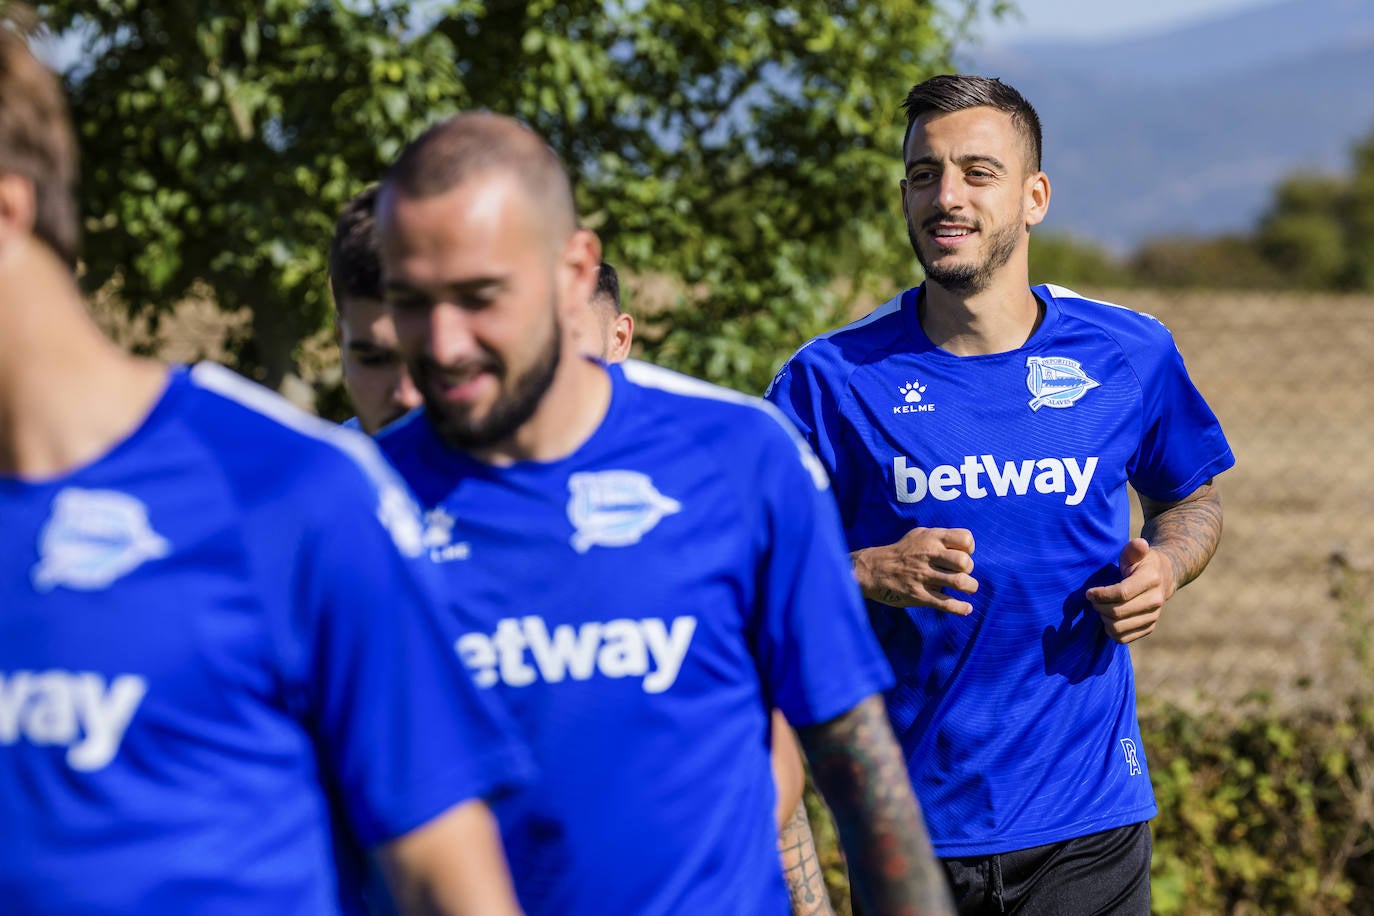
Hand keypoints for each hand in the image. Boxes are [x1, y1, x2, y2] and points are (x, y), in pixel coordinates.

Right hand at [852, 527, 976, 614]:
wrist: (874, 569)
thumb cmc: (901, 551)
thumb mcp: (919, 534)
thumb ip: (940, 537)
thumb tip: (964, 546)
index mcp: (931, 538)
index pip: (965, 539)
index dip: (969, 548)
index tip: (963, 555)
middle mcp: (929, 555)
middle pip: (965, 562)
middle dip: (969, 569)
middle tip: (962, 573)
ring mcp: (924, 576)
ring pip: (959, 583)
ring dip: (970, 587)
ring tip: (968, 589)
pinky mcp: (919, 595)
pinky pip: (946, 603)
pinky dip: (960, 608)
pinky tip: (966, 608)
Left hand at [1085, 538, 1176, 643]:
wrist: (1164, 577)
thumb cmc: (1143, 563)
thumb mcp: (1137, 553)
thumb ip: (1134, 549)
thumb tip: (1140, 544)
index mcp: (1151, 580)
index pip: (1122, 593)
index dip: (1101, 594)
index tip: (1089, 592)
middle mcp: (1155, 601)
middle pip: (1117, 612)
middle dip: (1099, 606)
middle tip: (1093, 599)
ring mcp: (1153, 616)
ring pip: (1119, 627)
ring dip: (1103, 619)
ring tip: (1100, 608)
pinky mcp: (1149, 627)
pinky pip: (1124, 638)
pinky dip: (1111, 631)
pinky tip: (1107, 618)